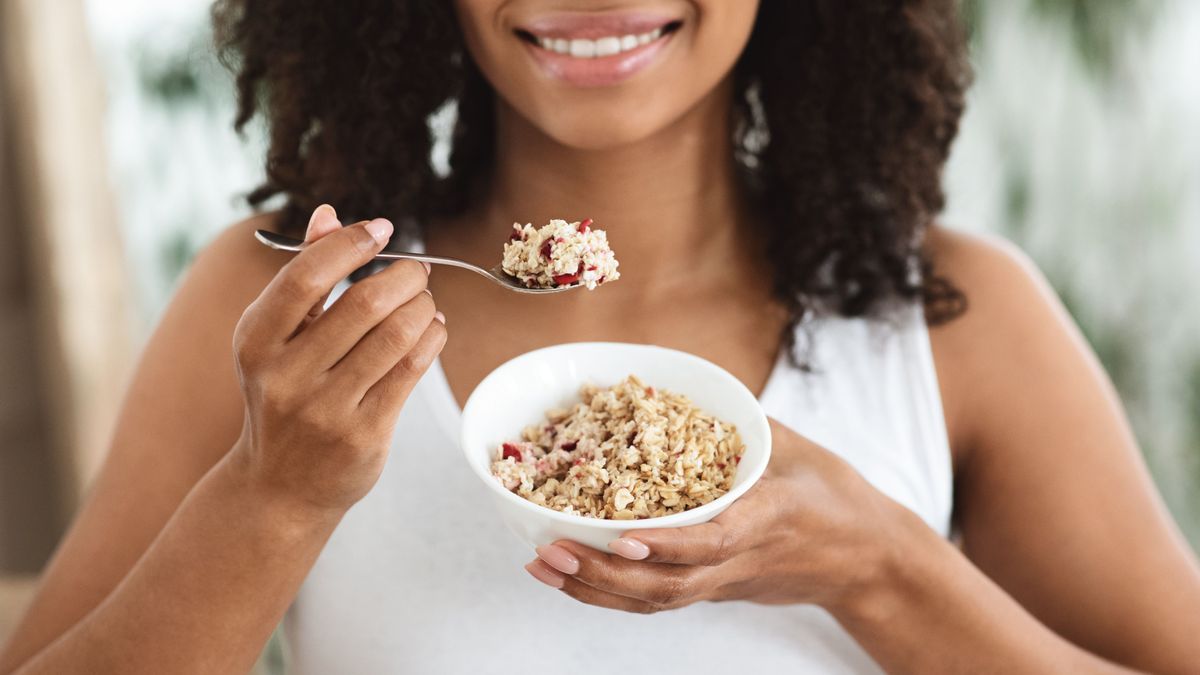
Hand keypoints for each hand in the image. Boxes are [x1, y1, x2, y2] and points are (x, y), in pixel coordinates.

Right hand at [229, 205, 446, 514]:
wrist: (278, 487)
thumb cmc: (283, 395)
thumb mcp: (275, 339)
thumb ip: (303, 276)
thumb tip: (328, 213)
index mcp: (256, 342)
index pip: (306, 277)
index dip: (350, 244)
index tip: (381, 228)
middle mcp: (286, 376)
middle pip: (363, 304)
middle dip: (402, 276)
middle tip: (417, 270)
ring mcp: (325, 409)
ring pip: (395, 336)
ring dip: (422, 307)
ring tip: (425, 300)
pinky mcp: (363, 435)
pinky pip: (411, 370)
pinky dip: (431, 338)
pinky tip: (432, 328)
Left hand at [525, 418, 922, 613]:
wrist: (869, 561)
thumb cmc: (835, 498)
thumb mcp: (798, 449)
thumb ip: (743, 425)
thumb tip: (682, 390)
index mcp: (768, 519)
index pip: (714, 541)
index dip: (667, 544)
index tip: (622, 538)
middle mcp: (741, 560)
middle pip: (669, 585)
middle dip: (604, 574)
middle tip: (550, 552)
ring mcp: (726, 581)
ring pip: (657, 601)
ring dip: (595, 589)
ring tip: (543, 566)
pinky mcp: (717, 590)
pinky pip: (660, 600)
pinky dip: (612, 593)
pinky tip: (572, 575)